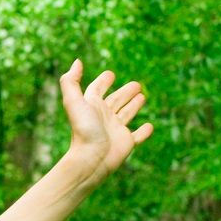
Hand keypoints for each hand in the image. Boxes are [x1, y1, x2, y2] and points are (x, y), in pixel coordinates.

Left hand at [59, 59, 153, 185]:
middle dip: (125, 93)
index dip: (102, 82)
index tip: (110, 75)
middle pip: (115, 101)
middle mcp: (103, 117)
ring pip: (126, 115)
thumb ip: (70, 81)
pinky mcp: (126, 143)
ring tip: (142, 97)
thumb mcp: (74, 102)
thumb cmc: (83, 130)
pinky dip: (144, 132)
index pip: (97, 90)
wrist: (90, 159)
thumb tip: (77, 62)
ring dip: (134, 106)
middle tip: (136, 85)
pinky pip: (137, 136)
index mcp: (91, 106)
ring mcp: (115, 130)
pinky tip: (149, 127)